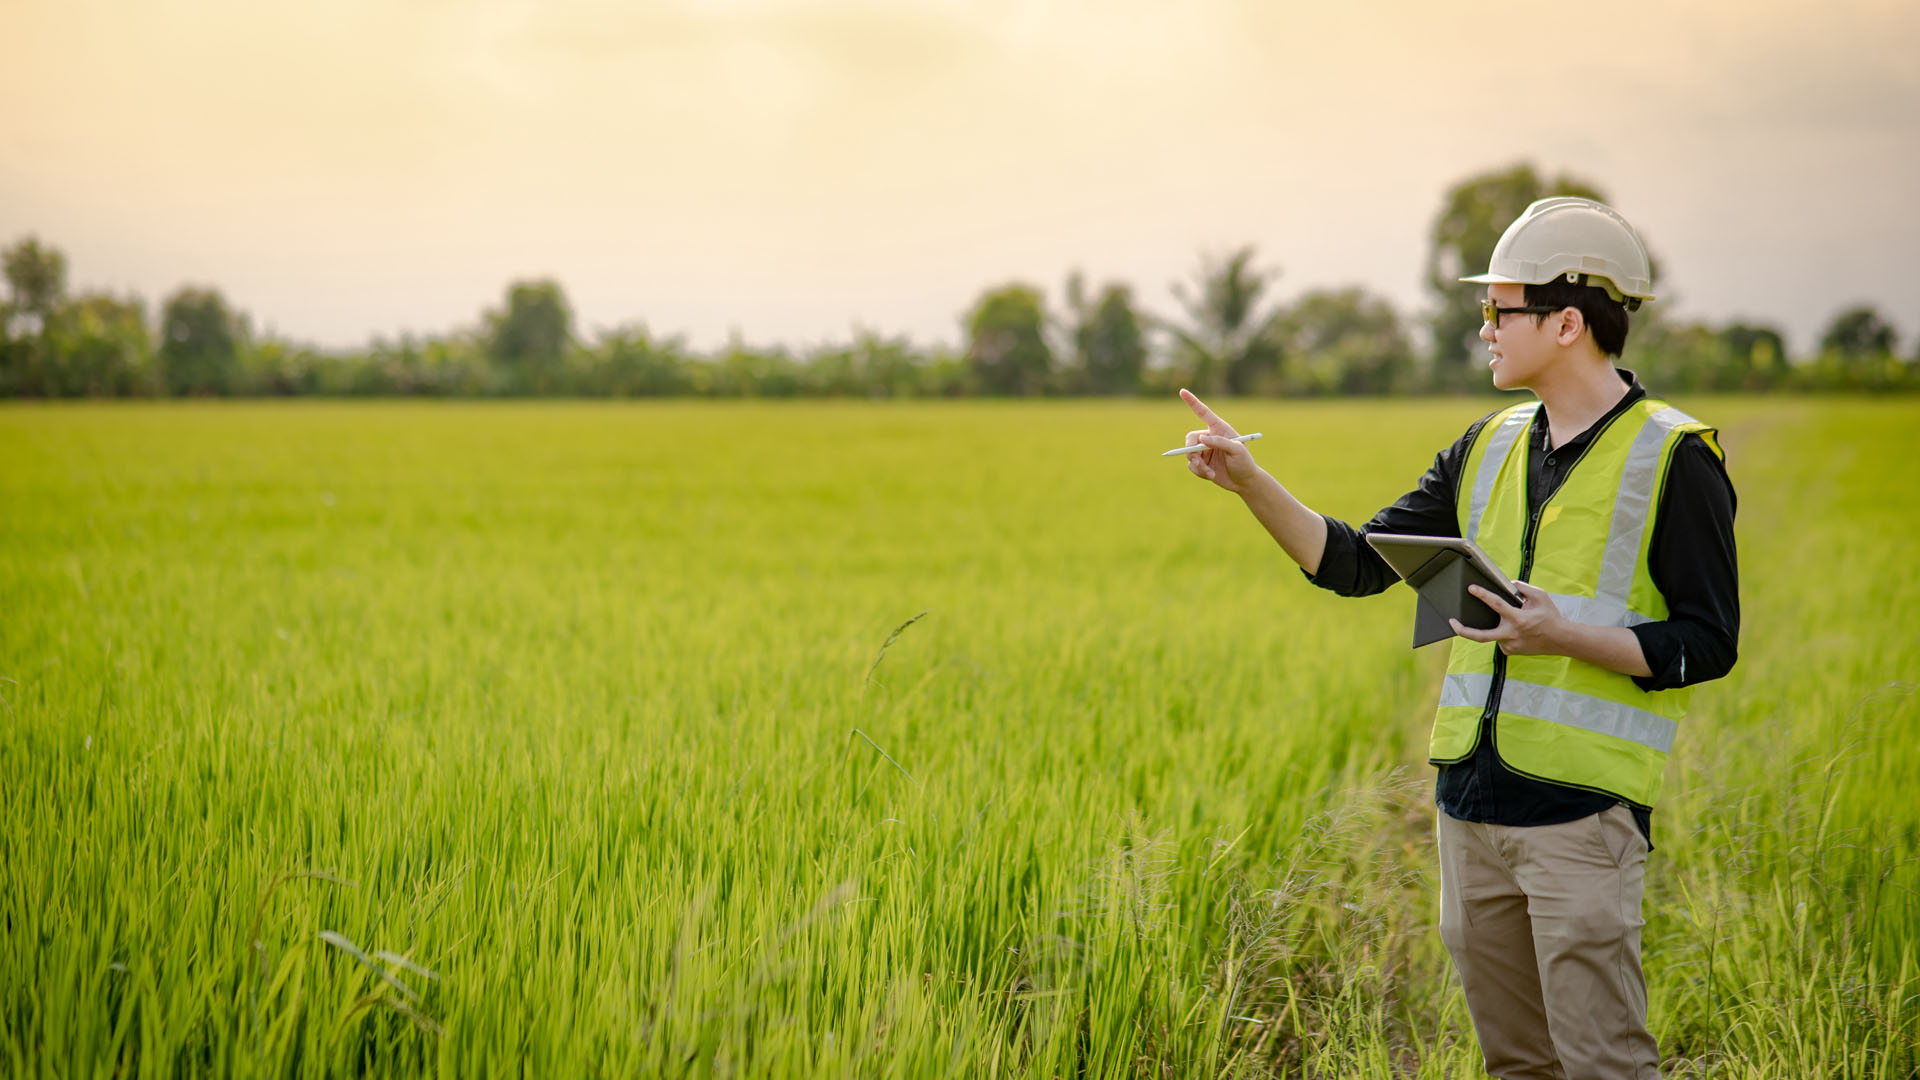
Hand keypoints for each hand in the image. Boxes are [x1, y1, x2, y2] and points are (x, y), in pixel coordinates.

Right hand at [1179, 388, 1262, 493]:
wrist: (1244, 482)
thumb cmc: (1244, 463)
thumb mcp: (1237, 451)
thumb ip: (1220, 442)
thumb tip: (1201, 438)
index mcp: (1220, 429)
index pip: (1204, 413)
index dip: (1193, 402)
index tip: (1182, 391)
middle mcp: (1210, 438)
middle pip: (1191, 438)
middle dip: (1190, 448)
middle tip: (1195, 459)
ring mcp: (1204, 451)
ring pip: (1190, 454)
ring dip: (1197, 464)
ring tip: (1209, 472)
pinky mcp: (1201, 463)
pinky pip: (1192, 465)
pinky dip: (1199, 471)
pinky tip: (1211, 475)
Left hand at [1450, 581, 1566, 654]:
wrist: (1561, 639)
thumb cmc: (1550, 616)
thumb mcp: (1540, 596)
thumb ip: (1522, 587)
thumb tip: (1507, 585)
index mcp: (1518, 619)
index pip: (1496, 605)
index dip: (1482, 595)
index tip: (1471, 588)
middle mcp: (1511, 634)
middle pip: (1480, 636)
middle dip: (1462, 630)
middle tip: (1451, 622)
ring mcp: (1510, 645)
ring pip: (1493, 633)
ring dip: (1498, 625)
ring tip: (1516, 622)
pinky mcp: (1510, 651)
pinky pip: (1500, 639)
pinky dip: (1504, 632)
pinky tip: (1518, 631)